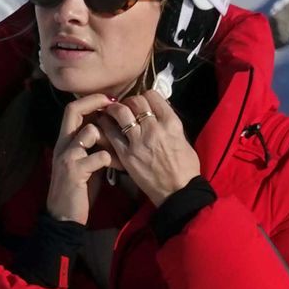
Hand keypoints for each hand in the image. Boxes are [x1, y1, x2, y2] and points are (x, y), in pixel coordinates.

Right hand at [47, 92, 118, 224]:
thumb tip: (108, 131)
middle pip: (74, 111)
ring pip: (90, 131)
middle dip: (95, 103)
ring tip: (115, 148)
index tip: (108, 100)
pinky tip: (114, 167)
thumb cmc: (77, 190)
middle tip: (113, 104)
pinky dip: (110, 160)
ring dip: (106, 137)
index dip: (90, 100)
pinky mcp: (75, 172)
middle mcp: (63, 144)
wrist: (63, 216)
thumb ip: (92, 147)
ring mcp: (68, 157)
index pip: (72, 109)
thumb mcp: (83, 163)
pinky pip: (99, 156)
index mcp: (65, 141)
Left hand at [94, 90, 201, 207]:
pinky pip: (111, 134)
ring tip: (111, 112)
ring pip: (121, 112)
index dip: (144, 96)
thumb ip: (168, 123)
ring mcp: (139, 142)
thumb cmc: (185, 168)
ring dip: (113, 109)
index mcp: (171, 123)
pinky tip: (103, 125)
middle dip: (128, 101)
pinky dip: (105, 126)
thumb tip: (155, 112)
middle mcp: (154, 128)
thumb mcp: (182, 138)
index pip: (152, 96)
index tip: (141, 103)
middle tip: (125, 107)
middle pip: (135, 101)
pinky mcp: (127, 156)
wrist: (178, 192)